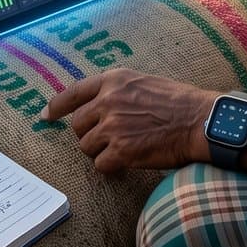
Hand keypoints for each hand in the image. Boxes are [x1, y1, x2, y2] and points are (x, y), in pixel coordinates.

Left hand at [41, 70, 210, 172]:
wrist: (200, 121)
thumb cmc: (178, 102)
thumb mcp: (143, 82)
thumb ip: (117, 90)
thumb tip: (99, 104)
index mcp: (112, 80)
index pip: (73, 92)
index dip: (56, 106)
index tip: (46, 116)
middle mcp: (107, 100)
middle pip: (78, 124)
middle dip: (89, 134)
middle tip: (109, 139)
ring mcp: (112, 126)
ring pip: (87, 146)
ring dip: (101, 151)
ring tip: (123, 148)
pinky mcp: (121, 150)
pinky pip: (101, 164)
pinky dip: (111, 167)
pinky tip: (127, 161)